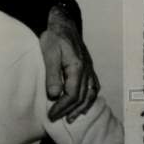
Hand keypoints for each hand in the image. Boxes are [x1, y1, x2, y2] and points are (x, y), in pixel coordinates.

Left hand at [41, 4, 98, 121]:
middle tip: (55, 119)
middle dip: (68, 111)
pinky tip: (82, 106)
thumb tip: (54, 95)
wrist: (64, 24)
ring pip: (90, 95)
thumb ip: (52, 74)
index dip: (62, 107)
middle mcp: (87, 71)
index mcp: (77, 67)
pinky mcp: (89, 69)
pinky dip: (89, 99)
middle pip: (81, 97)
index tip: (51, 115)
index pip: (72, 94)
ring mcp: (90, 70)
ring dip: (81, 108)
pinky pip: (94, 88)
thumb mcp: (49, 53)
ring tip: (70, 119)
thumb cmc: (54, 37)